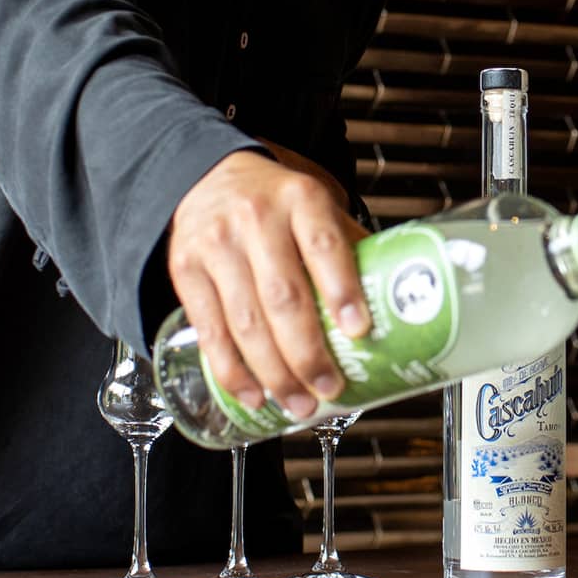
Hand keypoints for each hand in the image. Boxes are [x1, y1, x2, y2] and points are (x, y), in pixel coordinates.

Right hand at [167, 150, 370, 418]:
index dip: (342, 290)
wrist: (205, 174)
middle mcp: (256, 219)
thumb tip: (393, 302)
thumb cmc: (275, 200)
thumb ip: (347, 246)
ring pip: (246, 321)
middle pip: (283, 295)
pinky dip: (232, 370)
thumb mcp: (315, 204)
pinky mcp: (185, 270)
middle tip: (330, 387)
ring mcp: (217, 245)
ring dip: (274, 373)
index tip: (359, 331)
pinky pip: (210, 329)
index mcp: (300, 198)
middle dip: (308, 352)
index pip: (324, 245)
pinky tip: (254, 394)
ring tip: (298, 403)